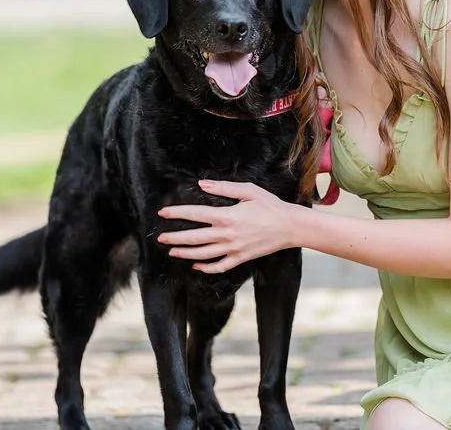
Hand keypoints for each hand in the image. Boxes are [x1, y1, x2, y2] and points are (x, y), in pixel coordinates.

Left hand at [156, 180, 297, 272]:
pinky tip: (195, 265)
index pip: (195, 214)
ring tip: (172, 252)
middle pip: (194, 238)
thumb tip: (201, 183)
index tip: (163, 213)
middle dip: (175, 238)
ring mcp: (233, 249)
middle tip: (161, 239)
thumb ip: (223, 187)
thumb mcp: (248, 190)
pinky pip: (219, 266)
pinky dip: (205, 268)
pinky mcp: (241, 258)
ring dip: (185, 254)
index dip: (177, 213)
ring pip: (203, 255)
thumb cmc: (270, 205)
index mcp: (227, 216)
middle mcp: (227, 234)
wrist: (290, 227)